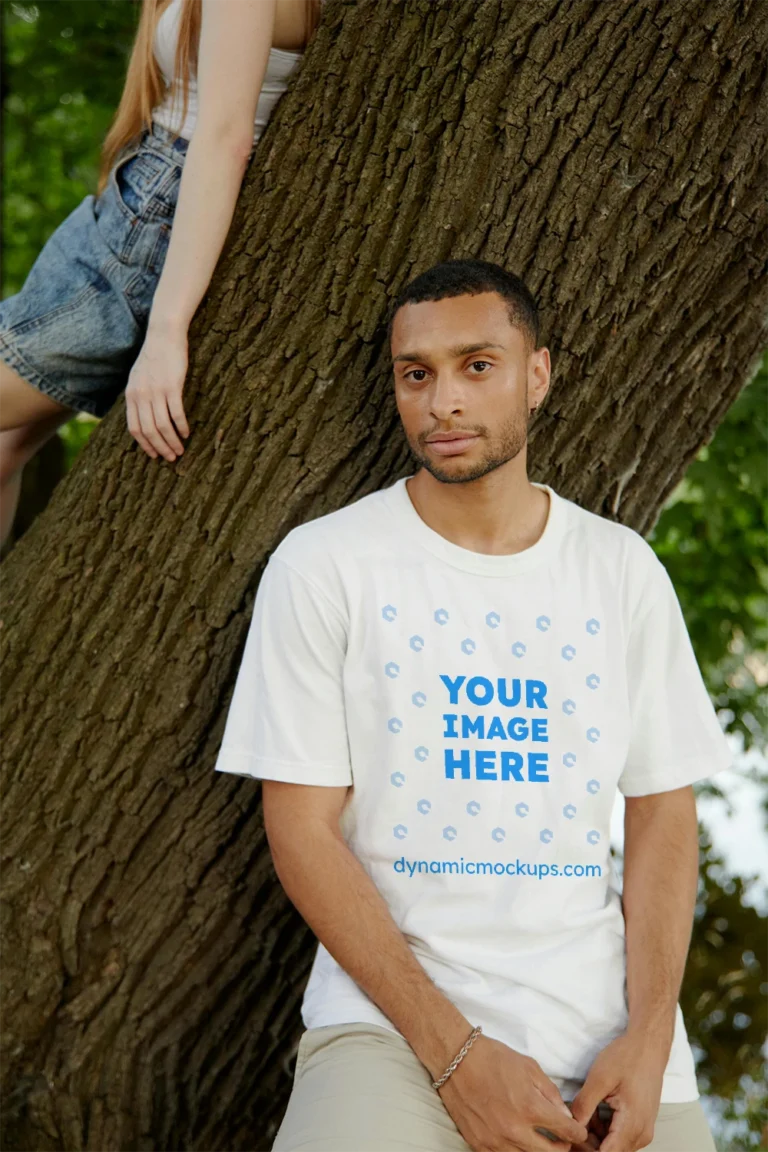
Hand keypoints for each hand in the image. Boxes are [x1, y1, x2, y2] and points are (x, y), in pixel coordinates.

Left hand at [126, 323, 189, 460]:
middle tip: (172, 458)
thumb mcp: (138, 377)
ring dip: (172, 441)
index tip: (154, 455)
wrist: (163, 335)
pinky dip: (181, 426)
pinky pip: (176, 413)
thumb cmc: (154, 357)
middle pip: (149, 431)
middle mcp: (141, 395)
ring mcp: (156, 391)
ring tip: (181, 450)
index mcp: (131, 395)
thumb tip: (144, 416)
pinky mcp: (172, 386)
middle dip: (160, 448)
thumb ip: (138, 396)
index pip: (134, 428)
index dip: (145, 445)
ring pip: (162, 425)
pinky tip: (187, 433)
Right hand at [438, 1033, 588, 1150]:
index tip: (579, 1131)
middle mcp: (514, 1129)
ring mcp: (495, 1140)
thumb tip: (564, 1115)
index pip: (566, 1131)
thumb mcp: (529, 1067)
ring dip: (539, 1151)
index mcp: (530, 1107)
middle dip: (562, 1147)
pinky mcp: (479, 1145)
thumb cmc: (493, 1058)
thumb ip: (550, 1093)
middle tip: (563, 1140)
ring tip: (541, 1141)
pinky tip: (518, 1141)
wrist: (456, 1059)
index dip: (577, 1132)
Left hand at [568, 1032, 666, 1150]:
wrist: (649, 1046)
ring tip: (584, 1112)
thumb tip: (571, 1126)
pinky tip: (594, 1111)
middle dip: (587, 1143)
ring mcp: (643, 1131)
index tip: (569, 1137)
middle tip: (571, 1123)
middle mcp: (641, 1134)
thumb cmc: (627, 1057)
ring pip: (613, 1147)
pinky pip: (619, 1137)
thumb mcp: (600, 1078)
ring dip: (595, 1136)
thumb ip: (584, 1106)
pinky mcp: (640, 1125)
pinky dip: (604, 1130)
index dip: (584, 1149)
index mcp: (632, 1125)